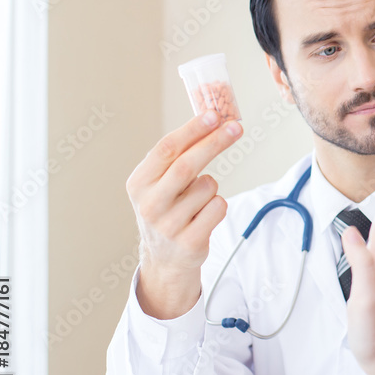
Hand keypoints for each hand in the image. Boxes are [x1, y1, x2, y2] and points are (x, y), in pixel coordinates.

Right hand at [126, 111, 242, 318]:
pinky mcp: (190, 242)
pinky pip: (218, 207)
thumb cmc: (167, 209)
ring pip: (208, 186)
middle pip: (187, 165)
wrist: (164, 259)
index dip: (192, 130)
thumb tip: (212, 120)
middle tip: (236, 127)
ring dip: (212, 185)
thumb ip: (177, 156)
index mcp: (139, 183)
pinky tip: (204, 215)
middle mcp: (150, 204)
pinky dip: (218, 204)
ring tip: (198, 200)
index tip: (214, 115)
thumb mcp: (159, 183)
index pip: (166, 149)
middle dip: (215, 142)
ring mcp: (168, 226)